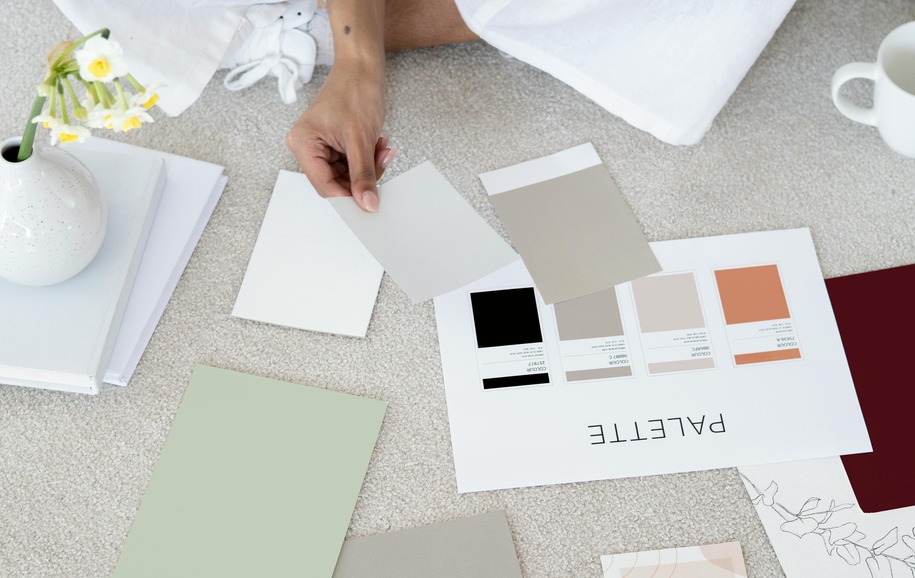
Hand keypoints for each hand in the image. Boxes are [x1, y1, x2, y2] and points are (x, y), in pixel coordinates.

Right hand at [286, 59, 395, 211]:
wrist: (362, 67)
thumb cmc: (355, 90)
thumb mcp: (361, 140)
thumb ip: (363, 175)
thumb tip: (367, 204)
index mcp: (303, 144)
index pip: (324, 186)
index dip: (348, 196)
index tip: (369, 202)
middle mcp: (307, 147)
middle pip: (336, 182)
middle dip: (362, 176)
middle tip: (382, 162)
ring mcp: (320, 146)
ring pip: (347, 174)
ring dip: (369, 166)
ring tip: (381, 148)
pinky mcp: (334, 144)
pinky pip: (352, 163)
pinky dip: (368, 158)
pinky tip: (378, 144)